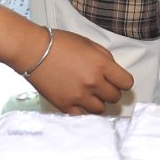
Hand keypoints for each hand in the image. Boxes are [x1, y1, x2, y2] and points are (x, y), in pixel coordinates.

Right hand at [21, 28, 136, 114]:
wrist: (33, 51)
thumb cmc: (60, 43)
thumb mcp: (89, 44)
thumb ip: (105, 58)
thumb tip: (113, 72)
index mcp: (101, 65)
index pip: (126, 83)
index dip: (123, 81)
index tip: (117, 80)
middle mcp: (93, 82)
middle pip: (114, 97)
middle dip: (110, 91)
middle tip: (101, 85)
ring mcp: (79, 96)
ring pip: (100, 109)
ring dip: (98, 102)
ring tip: (89, 94)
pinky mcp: (65, 105)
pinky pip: (82, 116)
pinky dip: (83, 110)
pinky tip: (79, 102)